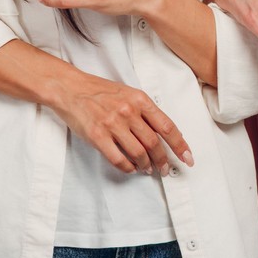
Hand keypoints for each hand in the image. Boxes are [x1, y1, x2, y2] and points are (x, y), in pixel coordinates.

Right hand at [46, 66, 192, 173]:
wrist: (70, 88)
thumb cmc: (99, 91)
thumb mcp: (128, 93)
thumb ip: (145, 111)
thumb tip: (163, 134)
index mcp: (140, 100)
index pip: (167, 126)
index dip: (180, 145)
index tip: (187, 157)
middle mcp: (128, 111)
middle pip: (154, 143)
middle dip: (163, 160)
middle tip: (165, 169)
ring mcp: (112, 124)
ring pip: (138, 153)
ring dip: (146, 165)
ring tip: (147, 169)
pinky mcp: (97, 136)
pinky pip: (118, 159)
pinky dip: (127, 167)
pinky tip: (130, 168)